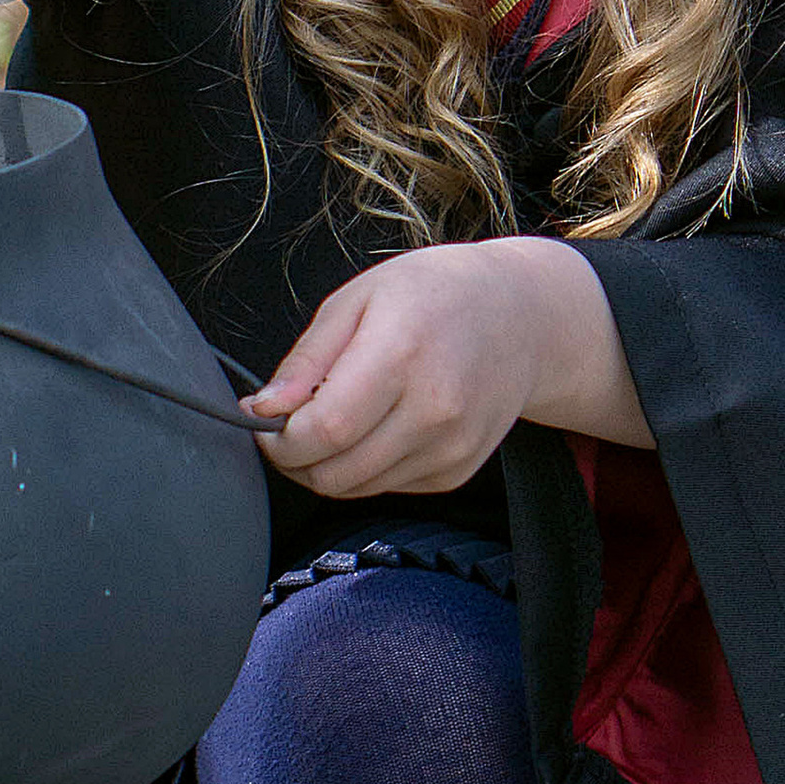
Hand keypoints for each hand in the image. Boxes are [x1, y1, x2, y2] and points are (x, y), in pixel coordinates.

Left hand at [245, 238, 650, 499]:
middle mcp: (434, 408)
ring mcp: (452, 445)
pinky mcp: (459, 469)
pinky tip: (377, 427)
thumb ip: (307, 359)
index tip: (263, 424)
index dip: (279, 439)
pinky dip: (367, 468)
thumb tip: (263, 409)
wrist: (521, 316)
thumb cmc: (434, 294)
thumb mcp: (358, 299)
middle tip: (288, 428)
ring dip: (328, 467)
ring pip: (357, 488)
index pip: (323, 430)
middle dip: (294, 460)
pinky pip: (389, 487)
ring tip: (331, 423)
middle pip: (335, 472)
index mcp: (402, 355)